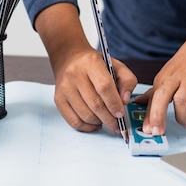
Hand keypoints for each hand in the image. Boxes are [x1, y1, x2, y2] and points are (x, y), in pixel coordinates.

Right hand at [34, 2, 137, 132]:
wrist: (69, 58)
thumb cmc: (94, 64)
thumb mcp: (115, 65)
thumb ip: (127, 80)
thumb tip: (124, 101)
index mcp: (91, 63)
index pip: (104, 87)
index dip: (114, 103)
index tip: (121, 114)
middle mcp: (75, 74)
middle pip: (95, 104)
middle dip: (109, 119)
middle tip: (117, 125)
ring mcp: (65, 88)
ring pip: (85, 115)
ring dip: (99, 123)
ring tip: (106, 121)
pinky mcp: (58, 99)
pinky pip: (73, 121)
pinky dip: (87, 127)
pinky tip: (95, 124)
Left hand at [135, 0, 185, 134]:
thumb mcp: (169, 73)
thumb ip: (155, 91)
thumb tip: (138, 102)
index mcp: (164, 78)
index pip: (152, 99)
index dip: (148, 116)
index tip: (146, 130)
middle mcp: (175, 78)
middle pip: (162, 97)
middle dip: (157, 116)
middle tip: (158, 132)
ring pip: (182, 101)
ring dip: (183, 116)